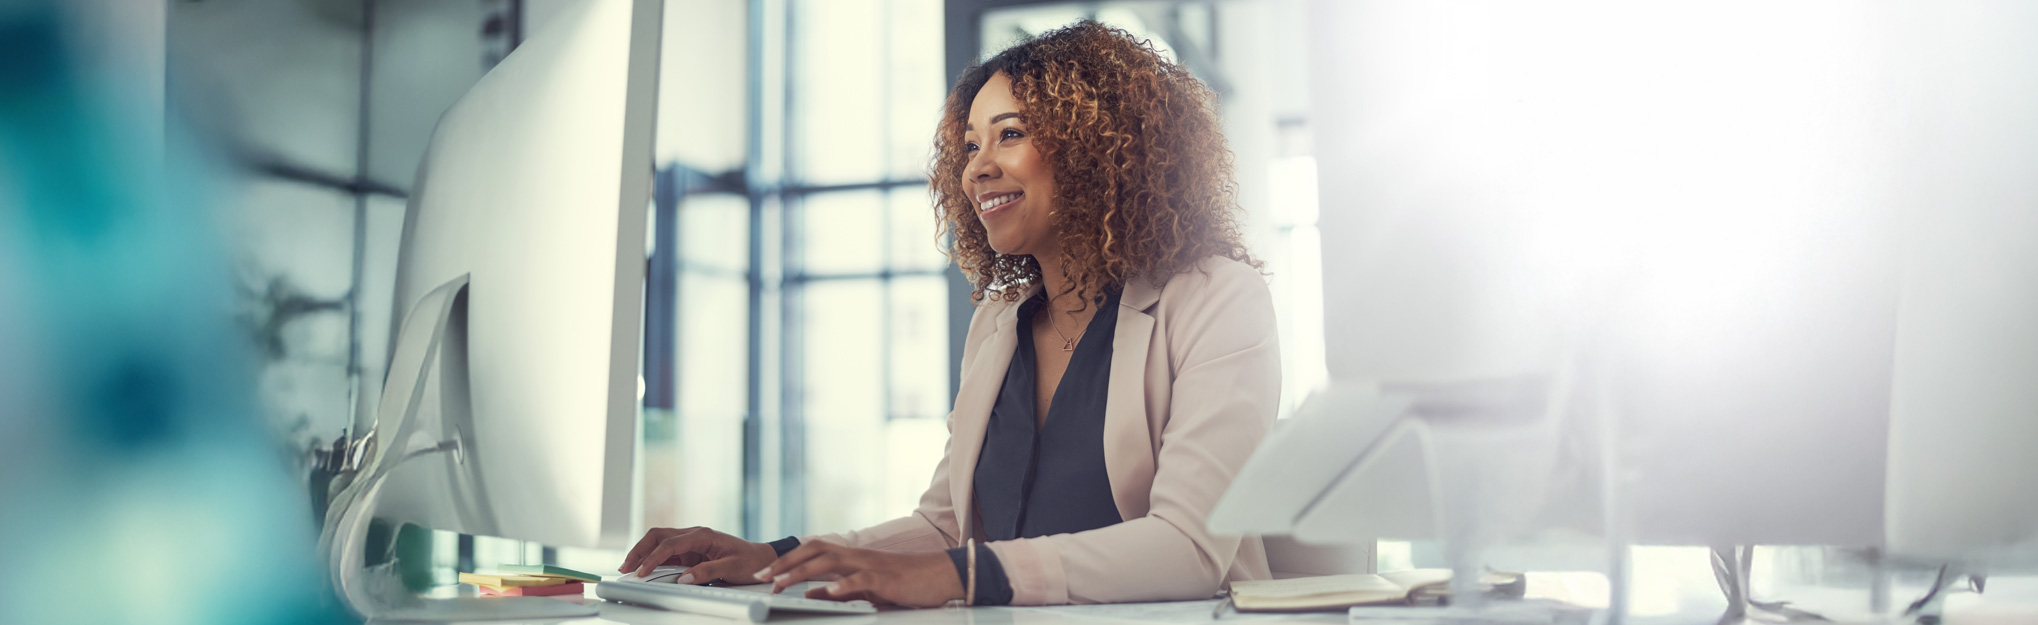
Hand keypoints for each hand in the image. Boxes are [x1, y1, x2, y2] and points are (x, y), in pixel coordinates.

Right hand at [618, 526, 777, 583]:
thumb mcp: (732, 568)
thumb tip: (684, 579)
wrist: (761, 559)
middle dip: (639, 550)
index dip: (653, 558)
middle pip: (658, 536)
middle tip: (626, 567)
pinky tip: (644, 570)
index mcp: (703, 535)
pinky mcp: (690, 554)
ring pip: (659, 543)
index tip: (642, 572)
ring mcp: (690, 544)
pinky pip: (666, 554)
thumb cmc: (750, 561)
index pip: (670, 543)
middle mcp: (694, 536)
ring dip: (643, 554)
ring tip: (628, 569)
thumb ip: (708, 572)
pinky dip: (652, 560)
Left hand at [758, 541, 962, 607]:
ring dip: (802, 572)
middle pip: (813, 550)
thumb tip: (811, 595)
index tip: (764, 574)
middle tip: (761, 576)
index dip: (786, 561)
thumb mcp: (866, 588)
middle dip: (784, 563)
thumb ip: (839, 590)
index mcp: (851, 557)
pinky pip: (860, 580)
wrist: (940, 574)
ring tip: (781, 583)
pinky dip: (843, 585)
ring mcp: (870, 565)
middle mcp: (857, 556)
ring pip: (830, 562)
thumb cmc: (906, 582)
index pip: (812, 552)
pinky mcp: (885, 579)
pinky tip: (829, 592)